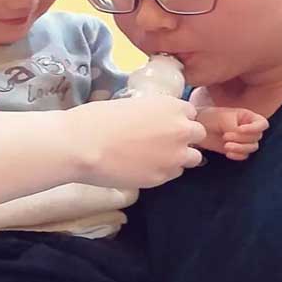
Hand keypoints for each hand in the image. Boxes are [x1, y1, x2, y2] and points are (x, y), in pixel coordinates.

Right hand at [67, 96, 205, 188]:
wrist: (83, 145)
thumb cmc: (99, 118)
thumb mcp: (133, 104)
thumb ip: (153, 113)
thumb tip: (154, 121)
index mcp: (173, 107)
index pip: (191, 113)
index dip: (178, 119)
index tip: (166, 124)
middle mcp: (181, 131)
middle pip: (198, 135)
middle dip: (185, 137)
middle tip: (164, 141)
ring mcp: (174, 157)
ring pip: (193, 158)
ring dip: (180, 156)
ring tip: (157, 157)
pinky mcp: (162, 178)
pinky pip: (174, 174)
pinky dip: (164, 171)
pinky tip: (145, 167)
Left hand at [195, 107, 268, 160]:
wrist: (199, 127)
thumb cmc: (211, 117)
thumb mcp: (224, 118)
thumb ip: (235, 127)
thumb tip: (241, 137)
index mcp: (248, 117)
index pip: (262, 124)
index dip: (254, 128)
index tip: (240, 129)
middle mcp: (249, 129)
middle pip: (257, 138)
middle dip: (242, 138)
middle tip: (225, 136)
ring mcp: (243, 140)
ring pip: (252, 148)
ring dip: (240, 148)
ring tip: (226, 145)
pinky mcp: (237, 150)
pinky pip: (244, 156)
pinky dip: (238, 155)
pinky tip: (228, 153)